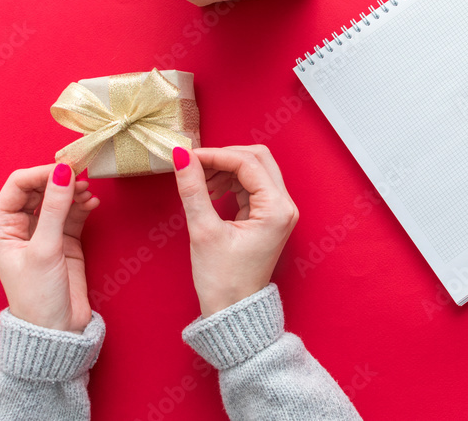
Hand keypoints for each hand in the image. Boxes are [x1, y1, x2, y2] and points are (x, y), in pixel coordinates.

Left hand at [0, 163, 99, 332]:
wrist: (56, 329)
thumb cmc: (38, 294)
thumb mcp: (46, 249)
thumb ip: (56, 208)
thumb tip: (64, 171)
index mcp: (1, 226)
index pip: (19, 185)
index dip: (42, 173)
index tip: (67, 169)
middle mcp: (19, 225)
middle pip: (40, 188)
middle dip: (60, 180)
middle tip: (82, 177)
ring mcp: (43, 232)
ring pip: (58, 198)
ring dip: (73, 192)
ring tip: (88, 194)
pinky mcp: (64, 239)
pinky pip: (73, 212)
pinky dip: (83, 205)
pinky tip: (92, 204)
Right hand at [172, 145, 298, 316]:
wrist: (233, 312)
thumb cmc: (222, 281)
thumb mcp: (204, 232)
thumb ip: (193, 190)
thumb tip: (182, 157)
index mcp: (276, 209)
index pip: (248, 163)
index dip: (215, 155)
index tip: (187, 157)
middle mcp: (285, 206)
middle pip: (257, 159)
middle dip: (224, 158)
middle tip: (193, 165)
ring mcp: (279, 211)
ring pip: (255, 170)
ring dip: (226, 169)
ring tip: (199, 183)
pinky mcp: (268, 216)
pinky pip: (252, 186)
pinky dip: (230, 182)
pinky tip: (209, 191)